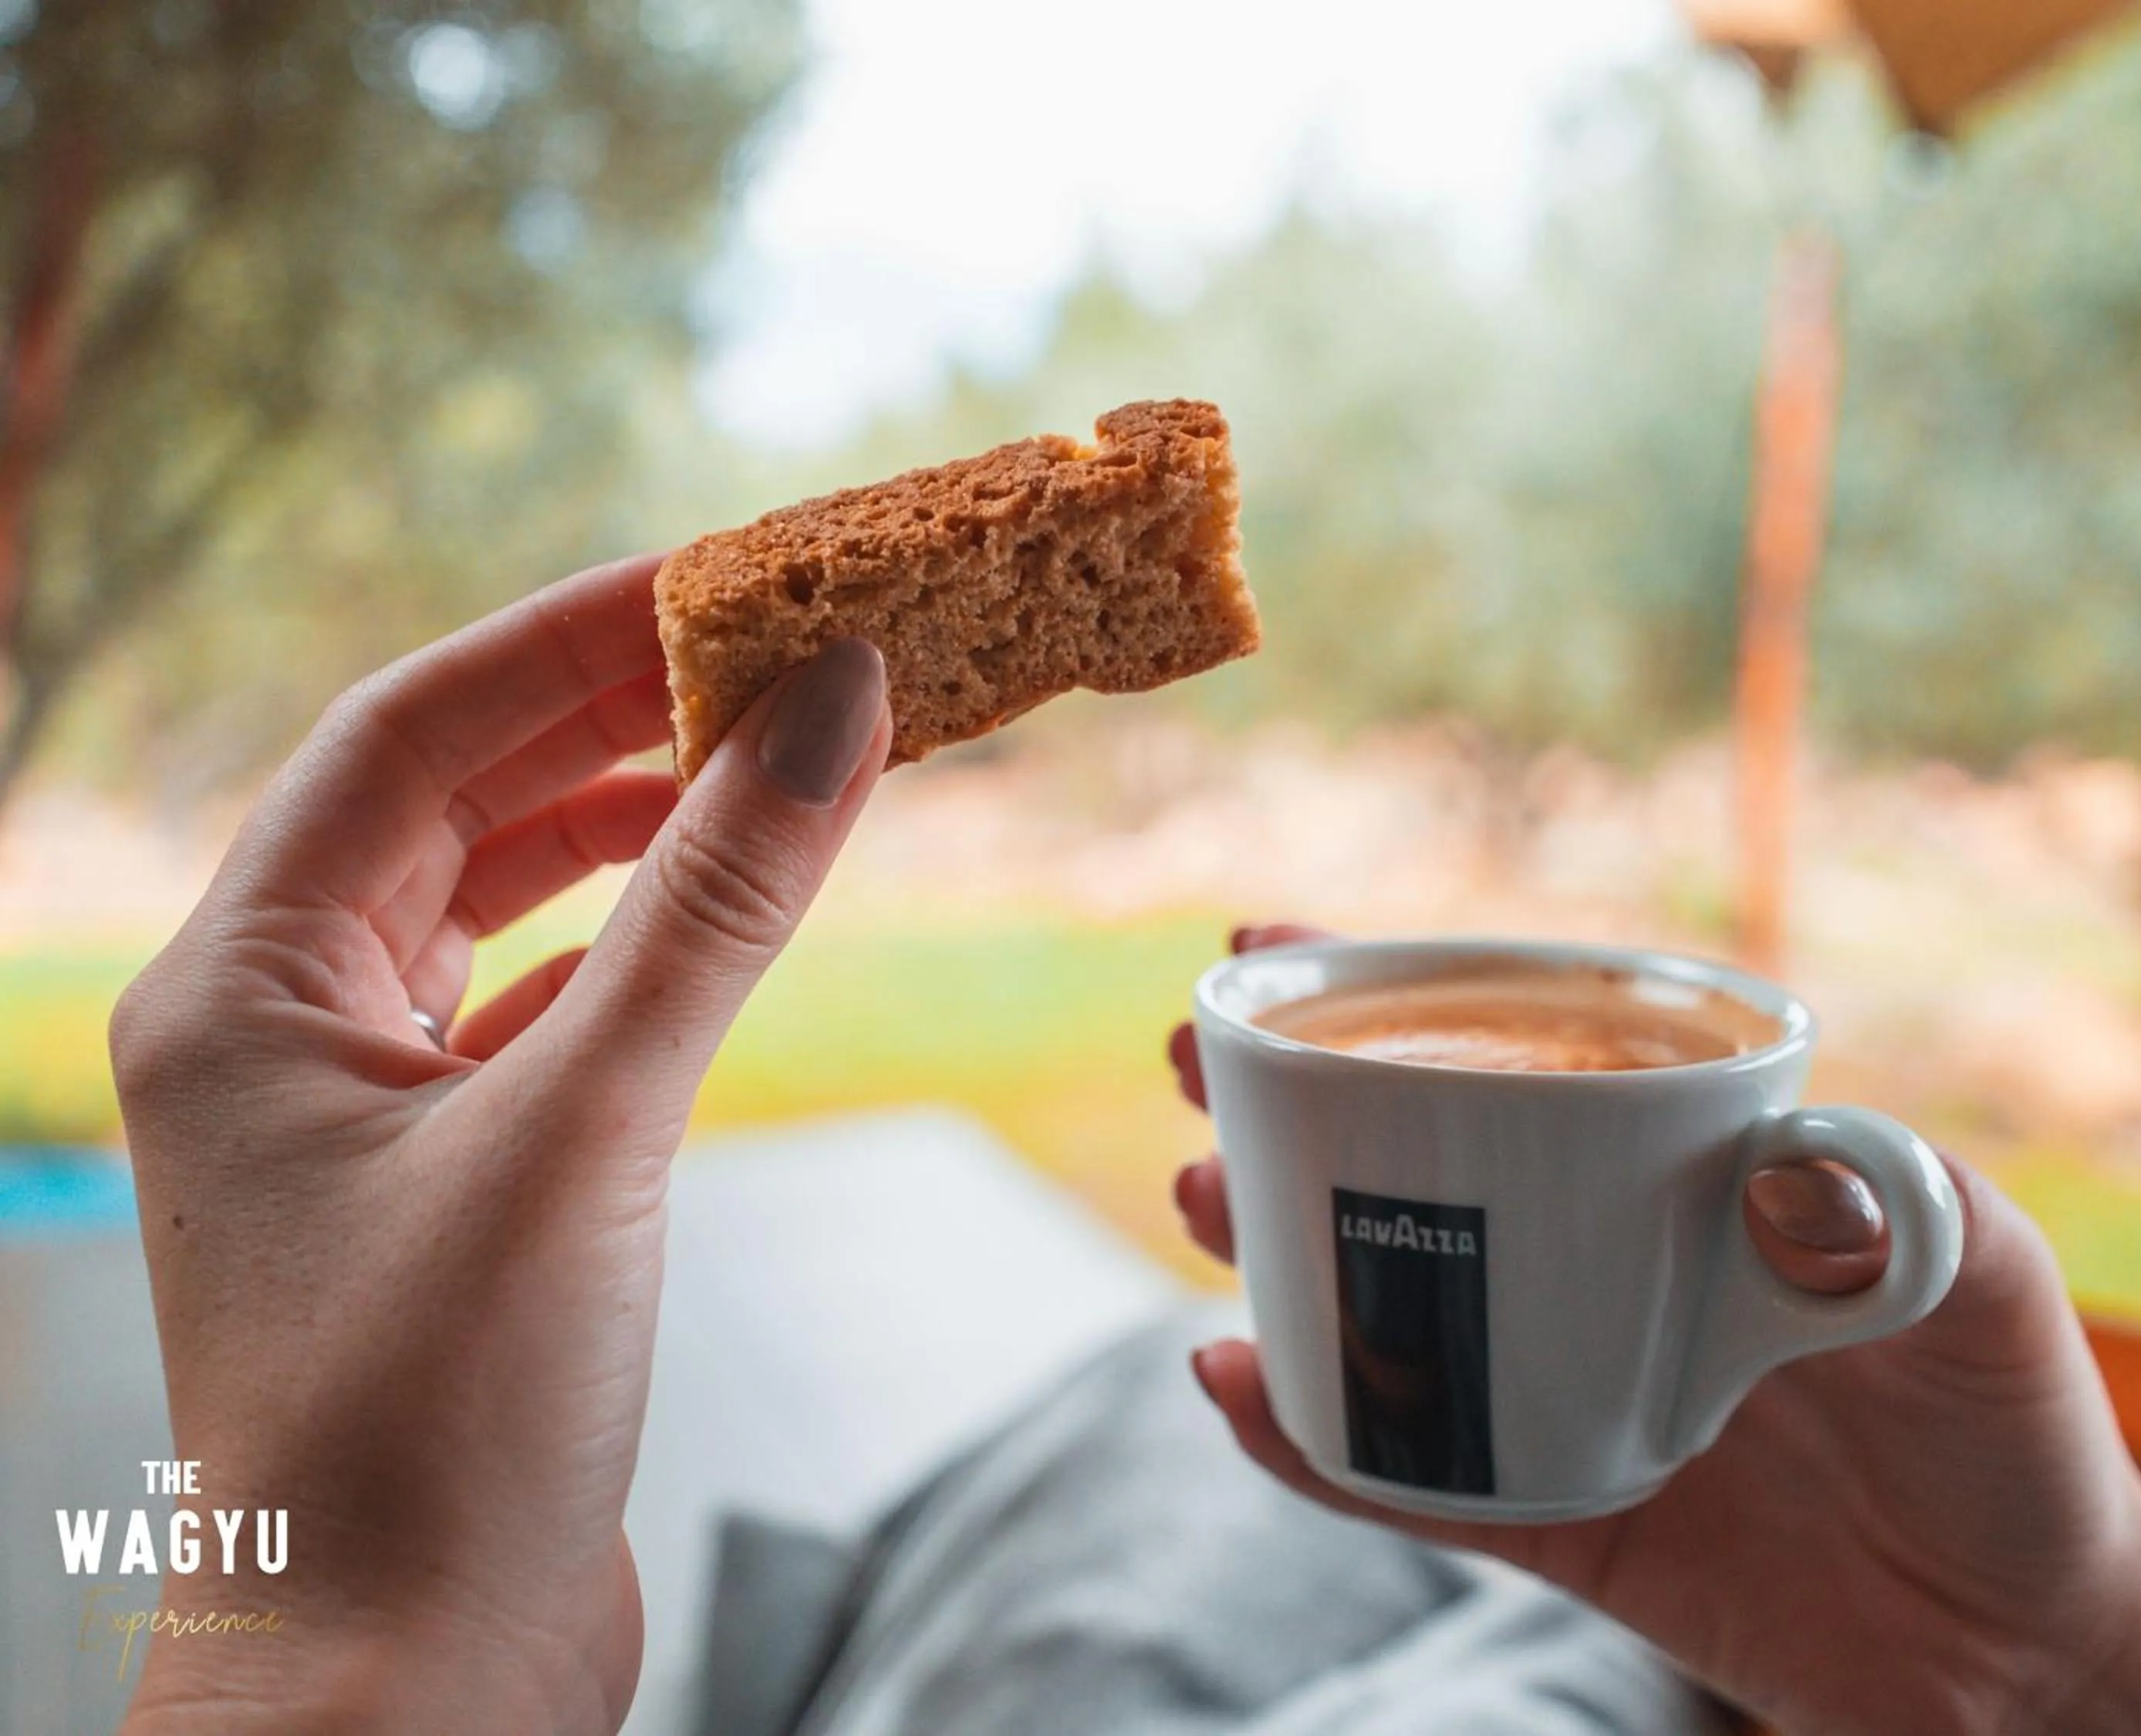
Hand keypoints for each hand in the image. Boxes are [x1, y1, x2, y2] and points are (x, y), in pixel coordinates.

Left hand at [110, 555, 891, 1734]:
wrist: (406, 1691)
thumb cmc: (438, 1428)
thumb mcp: (589, 1129)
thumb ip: (715, 906)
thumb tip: (832, 705)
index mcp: (238, 991)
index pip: (405, 737)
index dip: (565, 640)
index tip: (717, 579)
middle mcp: (278, 1034)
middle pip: (450, 807)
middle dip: (611, 723)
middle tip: (773, 652)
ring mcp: (360, 1115)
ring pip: (498, 909)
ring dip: (630, 829)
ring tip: (768, 760)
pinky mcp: (449, 1188)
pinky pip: (540, 1011)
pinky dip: (634, 948)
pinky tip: (717, 917)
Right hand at [1167, 925, 2140, 1735]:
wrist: (2024, 1655)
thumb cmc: (2018, 1436)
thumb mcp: (1988, 1291)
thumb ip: (1910, 1211)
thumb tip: (1785, 1171)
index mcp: (1680, 1178)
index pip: (1523, 1053)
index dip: (1393, 996)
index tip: (1274, 945)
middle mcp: (1599, 1264)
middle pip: (1413, 1163)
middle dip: (1287, 1105)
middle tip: (1189, 1067)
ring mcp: (1560, 1385)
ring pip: (1383, 1301)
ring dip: (1269, 1246)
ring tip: (1198, 1203)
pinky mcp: (1550, 1514)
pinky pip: (1409, 1472)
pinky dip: (1314, 1436)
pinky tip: (1239, 1383)